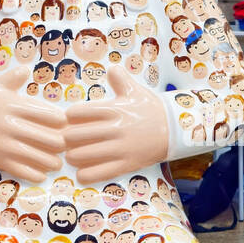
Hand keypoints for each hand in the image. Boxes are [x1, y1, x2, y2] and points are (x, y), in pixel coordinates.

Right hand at [0, 63, 65, 181]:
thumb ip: (14, 77)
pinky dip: (34, 174)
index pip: (46, 114)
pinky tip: (42, 174)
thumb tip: (27, 68)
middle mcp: (10, 126)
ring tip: (57, 162)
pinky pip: (20, 170)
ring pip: (36, 156)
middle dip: (60, 143)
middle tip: (66, 145)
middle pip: (46, 138)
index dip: (60, 121)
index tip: (65, 123)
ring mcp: (4, 144)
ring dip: (51, 161)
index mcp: (13, 106)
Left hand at [64, 64, 167, 183]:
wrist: (176, 129)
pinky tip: (82, 172)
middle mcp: (115, 128)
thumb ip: (121, 79)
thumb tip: (111, 68)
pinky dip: (85, 174)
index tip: (71, 119)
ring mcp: (121, 148)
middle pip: (75, 135)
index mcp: (115, 109)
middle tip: (68, 140)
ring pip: (82, 155)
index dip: (69, 116)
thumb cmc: (152, 109)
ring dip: (73, 156)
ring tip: (74, 155)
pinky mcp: (127, 164)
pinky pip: (99, 172)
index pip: (78, 112)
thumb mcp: (136, 91)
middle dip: (67, 138)